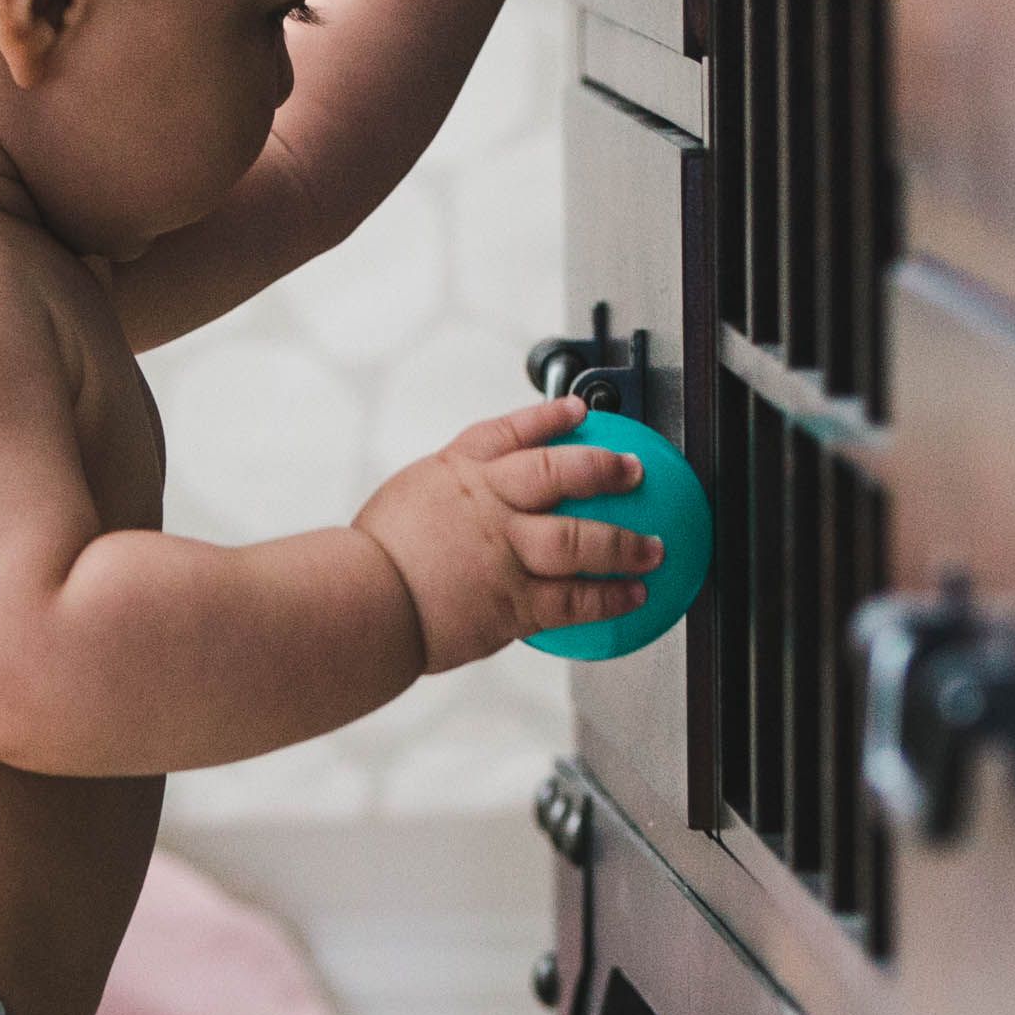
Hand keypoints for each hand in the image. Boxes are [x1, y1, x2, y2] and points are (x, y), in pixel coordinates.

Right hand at [353, 396, 658, 669]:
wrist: (361, 603)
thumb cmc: (370, 560)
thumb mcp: (407, 504)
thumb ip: (447, 500)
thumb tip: (464, 511)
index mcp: (458, 473)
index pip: (510, 431)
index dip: (549, 417)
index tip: (576, 411)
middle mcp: (490, 504)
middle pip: (560, 473)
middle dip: (604, 469)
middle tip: (635, 471)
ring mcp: (505, 552)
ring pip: (580, 540)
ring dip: (625, 544)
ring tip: (653, 548)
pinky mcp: (513, 602)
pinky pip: (573, 600)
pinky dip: (608, 597)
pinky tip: (632, 596)